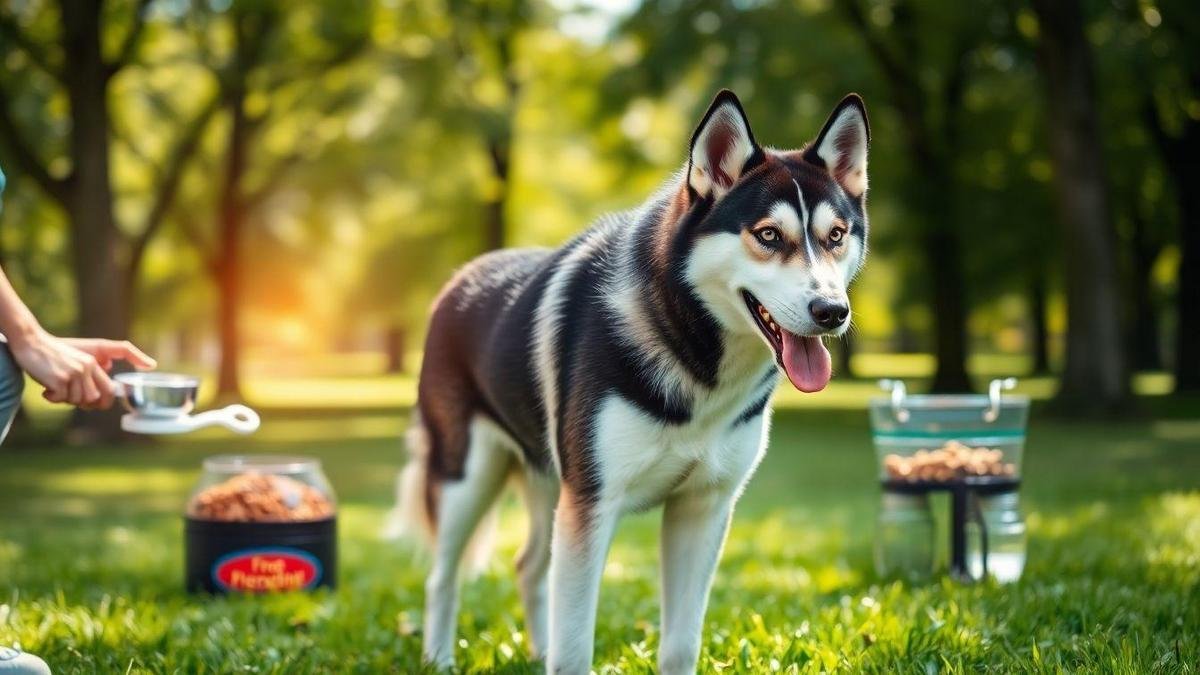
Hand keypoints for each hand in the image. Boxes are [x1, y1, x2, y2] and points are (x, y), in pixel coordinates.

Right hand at [9, 331, 156, 409]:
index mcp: (92, 363)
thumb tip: (98, 396)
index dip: (106, 402)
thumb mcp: (75, 360)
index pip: (109, 389)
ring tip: (54, 387)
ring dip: (63, 399)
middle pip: (93, 398)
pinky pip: (60, 399)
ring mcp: (74, 373)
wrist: (30, 343)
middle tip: (67, 396)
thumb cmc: (50, 355)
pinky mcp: (60, 378)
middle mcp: (86, 367)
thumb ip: (89, 374)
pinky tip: (46, 389)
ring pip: (76, 400)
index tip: (98, 406)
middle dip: (81, 403)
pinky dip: (51, 397)